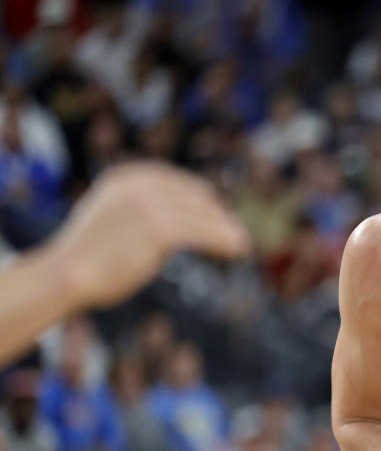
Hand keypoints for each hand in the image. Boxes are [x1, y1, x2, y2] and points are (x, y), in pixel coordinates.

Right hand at [52, 162, 248, 307]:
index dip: (203, 198)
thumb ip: (139, 210)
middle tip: (237, 231)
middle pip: (194, 198)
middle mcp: (139, 185)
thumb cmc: (88, 256)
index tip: (219, 213)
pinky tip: (237, 250)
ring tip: (243, 244)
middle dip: (217, 215)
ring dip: (226, 231)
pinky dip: (223, 241)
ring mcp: (150, 205)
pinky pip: (203, 233)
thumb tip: (176, 222)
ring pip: (202, 217)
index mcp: (126, 176)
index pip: (177, 182)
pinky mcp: (160, 229)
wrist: (67, 274)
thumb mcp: (111, 218)